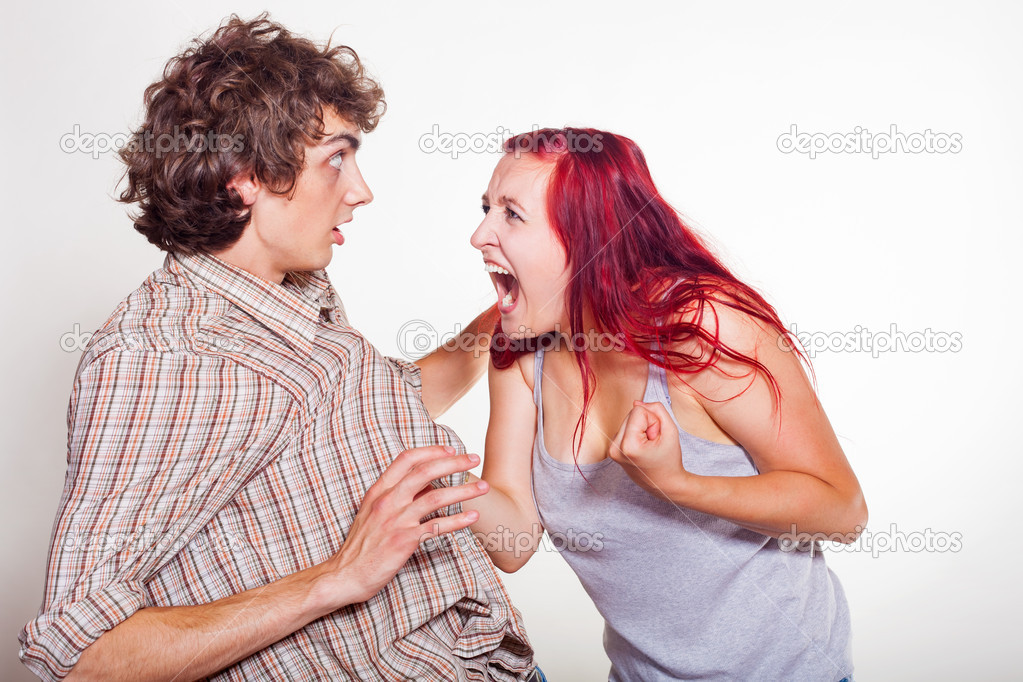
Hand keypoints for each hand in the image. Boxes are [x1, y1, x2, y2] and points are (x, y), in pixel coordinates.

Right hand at [322, 445, 487, 604]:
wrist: (344, 575)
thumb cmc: (361, 546)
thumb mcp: (373, 513)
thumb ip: (397, 497)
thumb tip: (427, 486)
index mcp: (379, 491)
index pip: (406, 459)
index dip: (430, 451)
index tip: (450, 449)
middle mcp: (387, 501)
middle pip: (425, 472)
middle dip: (453, 463)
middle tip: (473, 459)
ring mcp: (396, 520)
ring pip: (436, 497)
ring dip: (463, 490)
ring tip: (483, 487)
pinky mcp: (404, 541)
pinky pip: (437, 526)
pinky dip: (458, 520)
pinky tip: (473, 517)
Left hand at [610, 401, 688, 499]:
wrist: (664, 485)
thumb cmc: (669, 460)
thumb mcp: (671, 430)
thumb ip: (656, 409)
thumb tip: (636, 402)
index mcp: (628, 445)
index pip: (638, 410)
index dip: (653, 421)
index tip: (656, 438)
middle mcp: (615, 448)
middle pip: (631, 414)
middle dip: (646, 424)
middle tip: (653, 443)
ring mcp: (611, 450)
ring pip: (627, 420)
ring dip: (640, 429)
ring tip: (648, 446)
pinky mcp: (612, 450)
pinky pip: (624, 428)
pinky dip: (635, 434)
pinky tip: (641, 448)